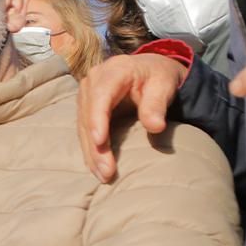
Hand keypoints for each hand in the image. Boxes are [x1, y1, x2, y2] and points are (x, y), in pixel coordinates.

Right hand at [77, 54, 186, 181]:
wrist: (149, 70)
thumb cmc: (157, 77)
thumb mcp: (163, 86)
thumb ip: (157, 104)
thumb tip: (156, 127)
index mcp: (113, 71)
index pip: (100, 97)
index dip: (98, 119)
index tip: (100, 142)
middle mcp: (93, 81)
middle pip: (88, 116)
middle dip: (95, 146)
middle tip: (106, 172)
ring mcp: (86, 94)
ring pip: (83, 126)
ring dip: (91, 152)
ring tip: (102, 175)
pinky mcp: (85, 107)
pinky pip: (84, 130)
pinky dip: (90, 149)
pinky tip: (95, 167)